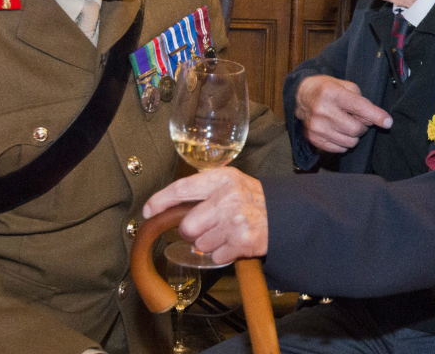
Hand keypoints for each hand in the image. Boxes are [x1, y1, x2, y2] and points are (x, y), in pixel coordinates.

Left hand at [143, 167, 266, 264]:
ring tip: (226, 233)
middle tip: (206, 227)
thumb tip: (168, 208)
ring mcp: (235, 221)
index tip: (148, 211)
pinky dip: (223, 253)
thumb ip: (203, 190)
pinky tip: (235, 242)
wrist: (285, 216)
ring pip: (201, 244)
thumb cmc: (250, 200)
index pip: (182, 188)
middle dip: (192, 232)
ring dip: (210, 243)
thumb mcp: (230, 183)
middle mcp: (227, 197)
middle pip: (188, 226)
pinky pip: (216, 256)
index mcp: (221, 178)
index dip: (160, 201)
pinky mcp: (242, 242)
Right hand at [295, 75, 391, 152]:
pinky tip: (338, 131)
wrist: (301, 95)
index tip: (388, 122)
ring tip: (347, 124)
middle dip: (363, 126)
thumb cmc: (327, 89)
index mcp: (331, 93)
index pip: (358, 107)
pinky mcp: (313, 138)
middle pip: (355, 129)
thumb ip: (361, 100)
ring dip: (354, 135)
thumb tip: (376, 120)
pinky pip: (340, 149)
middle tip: (359, 119)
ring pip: (349, 142)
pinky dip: (344, 142)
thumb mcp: (344, 85)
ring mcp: (316, 127)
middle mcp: (321, 110)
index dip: (376, 115)